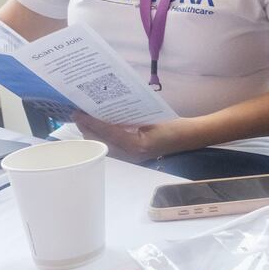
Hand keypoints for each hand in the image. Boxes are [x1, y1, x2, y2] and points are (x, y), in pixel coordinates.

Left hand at [71, 113, 194, 162]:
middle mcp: (131, 155)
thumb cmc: (175, 126)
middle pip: (99, 143)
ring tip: (86, 119)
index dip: (90, 122)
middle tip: (78, 114)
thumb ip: (128, 119)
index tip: (77, 112)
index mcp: (136, 145)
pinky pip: (112, 147)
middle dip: (86, 129)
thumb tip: (104, 111)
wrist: (191, 137)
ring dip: (93, 134)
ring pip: (103, 146)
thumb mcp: (150, 119)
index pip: (106, 132)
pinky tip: (101, 127)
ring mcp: (132, 158)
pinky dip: (103, 137)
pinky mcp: (133, 156)